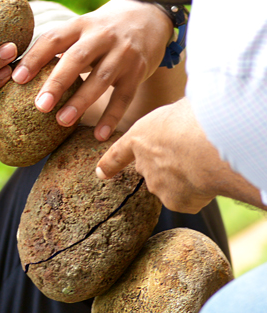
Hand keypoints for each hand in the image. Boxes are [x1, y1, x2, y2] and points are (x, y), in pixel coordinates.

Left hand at [11, 0, 172, 140]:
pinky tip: (99, 135)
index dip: (34, 57)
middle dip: (57, 82)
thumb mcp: (80, 28)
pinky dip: (112, 116)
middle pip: (77, 58)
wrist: (149, 15)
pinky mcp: (139, 69)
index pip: (54, 38)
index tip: (16, 78)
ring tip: (62, 121)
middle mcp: (102, 36)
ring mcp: (123, 53)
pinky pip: (125, 95)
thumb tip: (13, 71)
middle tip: (39, 105)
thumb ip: (56, 46)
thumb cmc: (100, 30)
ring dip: (81, 101)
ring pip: (102, 78)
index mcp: (80, 25)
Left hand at [95, 98, 257, 212]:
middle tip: (194, 155)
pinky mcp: (175, 202)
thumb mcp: (177, 110)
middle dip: (170, 166)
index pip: (119, 153)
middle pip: (154, 170)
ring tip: (207, 164)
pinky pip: (191, 200)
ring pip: (174, 186)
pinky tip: (211, 179)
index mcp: (140, 138)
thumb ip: (172, 123)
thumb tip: (181, 125)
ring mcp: (157, 185)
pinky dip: (202, 193)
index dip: (110, 164)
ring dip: (189, 179)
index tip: (100, 173)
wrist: (208, 144)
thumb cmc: (196, 118)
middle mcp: (143, 164)